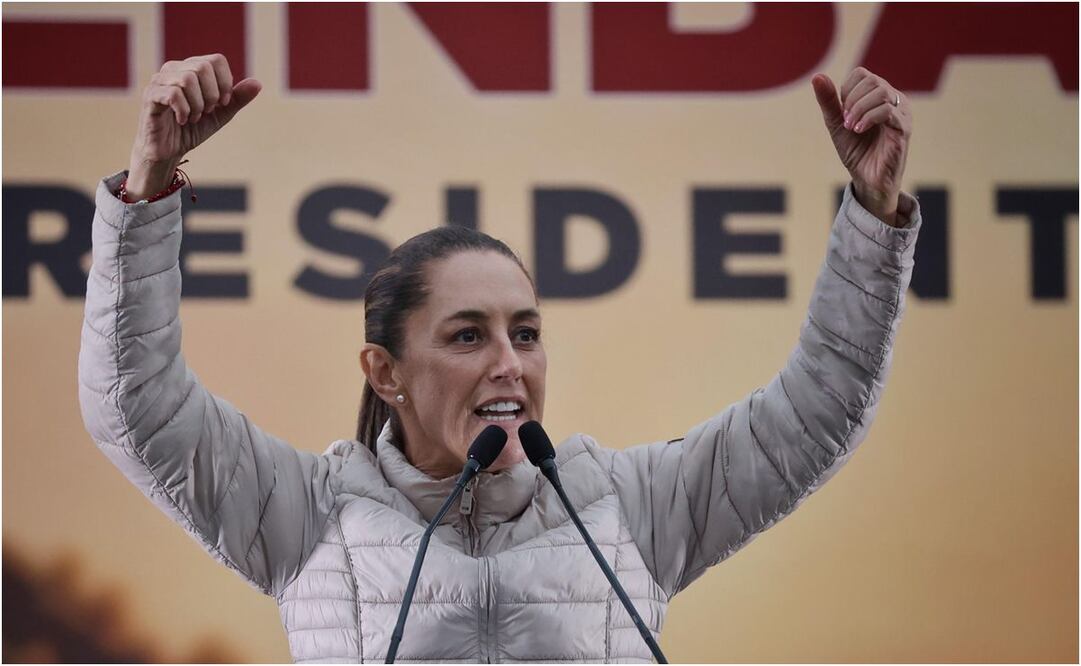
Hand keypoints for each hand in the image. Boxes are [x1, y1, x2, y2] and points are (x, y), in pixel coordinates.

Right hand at [127, 54, 261, 198]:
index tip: (222, 103)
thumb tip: (258, 83)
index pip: (216, 60)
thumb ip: (238, 98)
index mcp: (191, 68)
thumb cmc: (193, 128)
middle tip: (206, 111)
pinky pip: (173, 94)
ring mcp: (159, 80)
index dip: (225, 83)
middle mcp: (174, 69)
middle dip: (212, 94)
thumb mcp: (221, 114)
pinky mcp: (150, 96)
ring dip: (197, 105)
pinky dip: (184, 110)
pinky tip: (182, 120)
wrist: (168, 151)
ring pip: (187, 79)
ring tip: (193, 117)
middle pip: (203, 67)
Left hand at [812, 68, 911, 226]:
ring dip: (859, 109)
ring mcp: (901, 112)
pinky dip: (868, 118)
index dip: (846, 90)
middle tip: (845, 122)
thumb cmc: (856, 150)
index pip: (861, 74)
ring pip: (881, 93)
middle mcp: (893, 99)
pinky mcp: (904, 127)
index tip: (842, 112)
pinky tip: (859, 130)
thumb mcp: (837, 123)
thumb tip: (817, 76)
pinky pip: (888, 110)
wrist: (868, 179)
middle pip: (872, 81)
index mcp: (878, 95)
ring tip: (851, 128)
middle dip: (852, 100)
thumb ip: (828, 101)